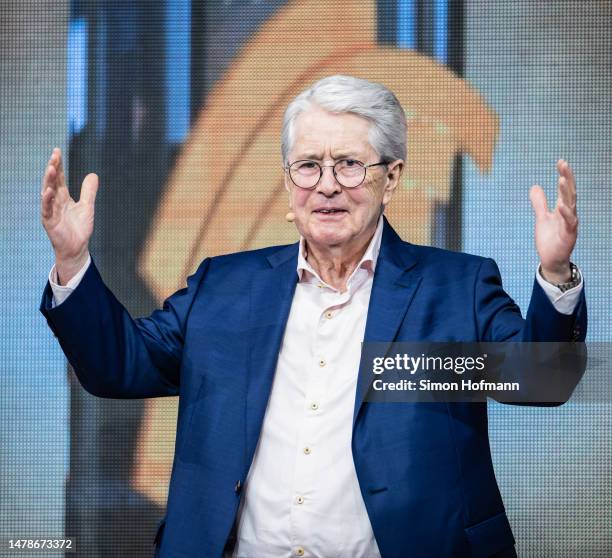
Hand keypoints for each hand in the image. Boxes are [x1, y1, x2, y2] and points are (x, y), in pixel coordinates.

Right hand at [41, 147, 98, 284]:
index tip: (58, 151)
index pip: (60, 178)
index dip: (59, 165)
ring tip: (51, 168)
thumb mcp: (87, 206)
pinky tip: (48, 191)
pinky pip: (46, 209)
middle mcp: (55, 201)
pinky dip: (47, 200)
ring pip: (47, 192)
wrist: (77, 247)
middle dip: (53, 168)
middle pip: (52, 181)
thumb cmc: (79, 228)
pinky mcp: (49, 221)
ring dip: (49, 181)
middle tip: (54, 154)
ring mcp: (50, 211)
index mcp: (63, 197)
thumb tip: (93, 174)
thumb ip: (89, 191)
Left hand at [529, 159, 577, 283]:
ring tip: (562, 179)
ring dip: (567, 192)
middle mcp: (568, 214)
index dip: (564, 175)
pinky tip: (561, 206)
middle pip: (569, 193)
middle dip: (567, 178)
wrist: (551, 259)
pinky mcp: (568, 235)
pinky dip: (566, 214)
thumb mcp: (541, 217)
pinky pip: (569, 223)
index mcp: (562, 209)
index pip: (564, 189)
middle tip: (564, 164)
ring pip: (571, 205)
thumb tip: (535, 186)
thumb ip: (539, 203)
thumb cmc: (550, 238)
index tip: (561, 161)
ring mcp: (570, 224)